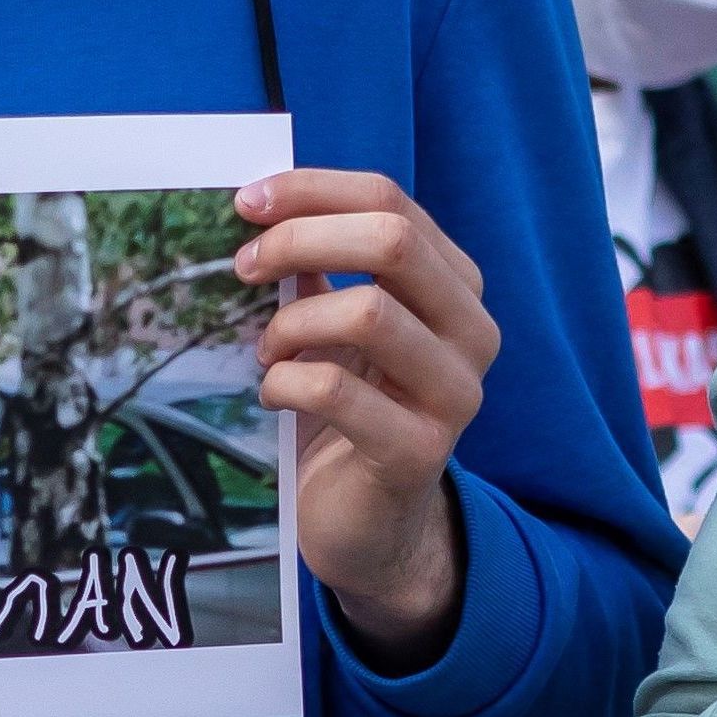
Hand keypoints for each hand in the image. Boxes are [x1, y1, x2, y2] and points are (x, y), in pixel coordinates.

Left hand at [233, 171, 496, 663]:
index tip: (246, 201)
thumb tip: (260, 206)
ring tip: (267, 349)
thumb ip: (317, 268)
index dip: (314, 190)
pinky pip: (338, 390)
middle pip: (393, 241)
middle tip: (244, 266)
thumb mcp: (334, 326)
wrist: (372, 527)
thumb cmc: (348, 413)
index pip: (392, 201)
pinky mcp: (420, 451)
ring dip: (293, 322)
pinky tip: (274, 394)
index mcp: (455, 286)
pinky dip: (287, 382)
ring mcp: (455, 394)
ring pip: (369, 313)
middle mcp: (472, 331)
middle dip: (301, 240)